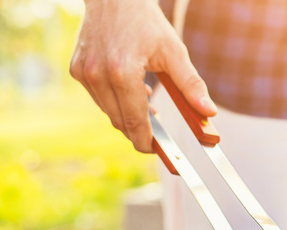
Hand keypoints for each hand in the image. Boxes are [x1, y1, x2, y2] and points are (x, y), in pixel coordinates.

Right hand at [69, 0, 216, 152]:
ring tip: (147, 101)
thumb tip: (209, 112)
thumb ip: (191, 85)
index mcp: (122, 73)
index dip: (147, 142)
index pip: (135, 123)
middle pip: (121, 122)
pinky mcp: (77, 69)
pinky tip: (131, 89)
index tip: (159, 150)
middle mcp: (98, 75)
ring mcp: (84, 73)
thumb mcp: (174, 52)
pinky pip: (99, 99)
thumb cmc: (146, 22)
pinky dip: (115, 101)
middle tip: (159, 130)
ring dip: (128, 115)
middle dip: (140, 131)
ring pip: (109, 112)